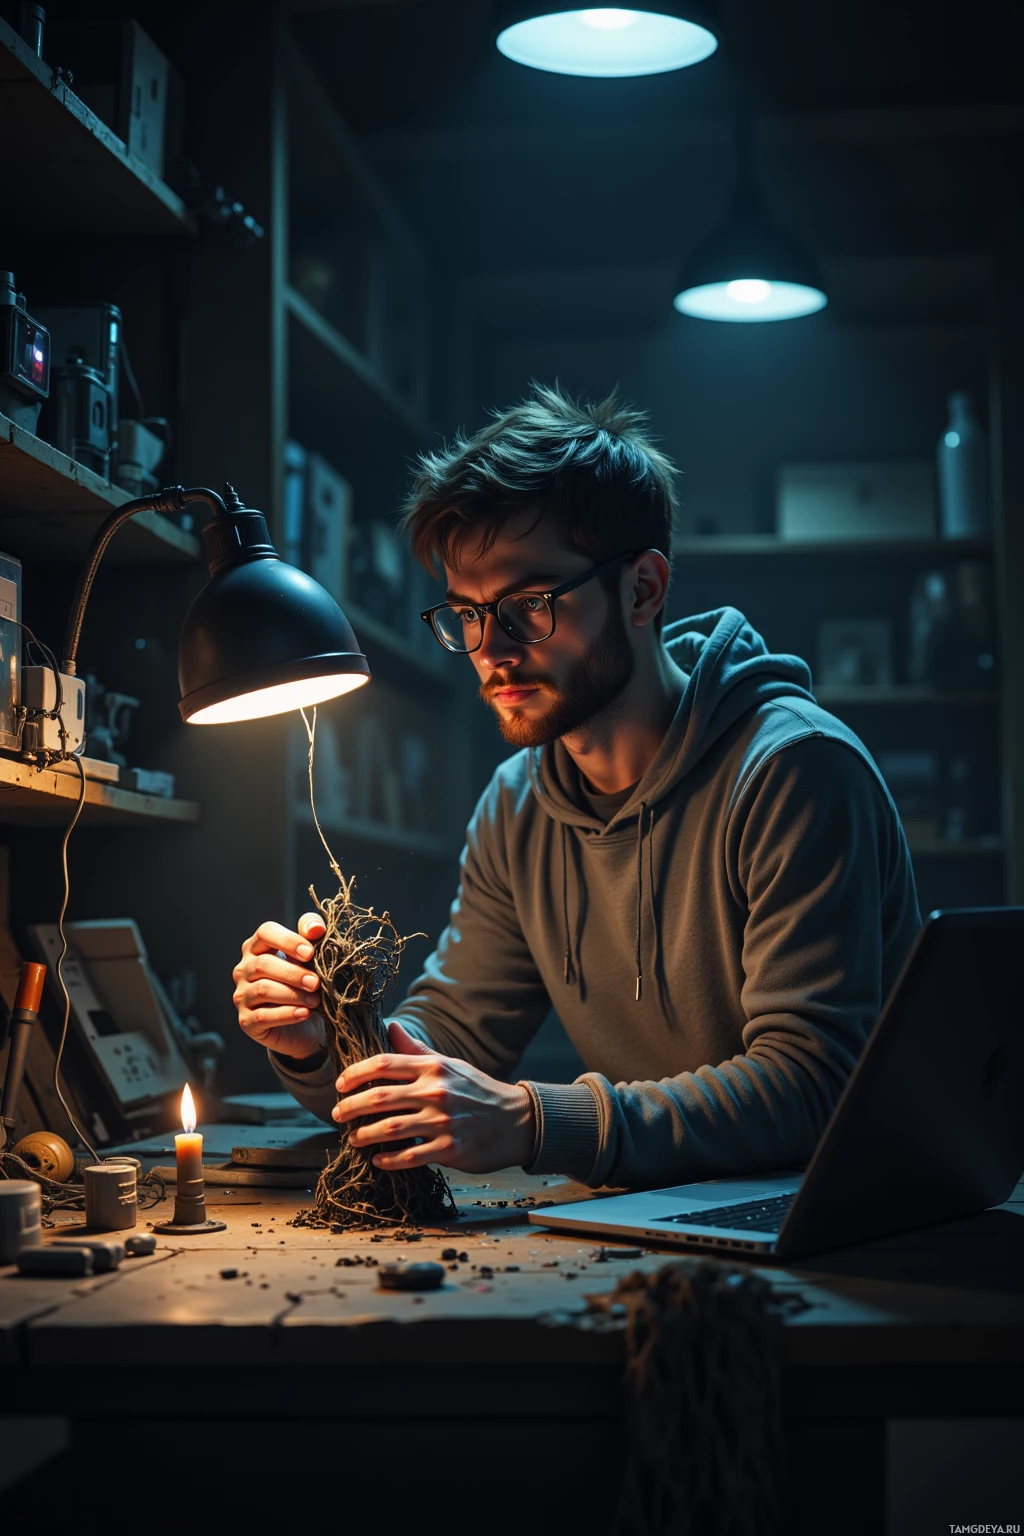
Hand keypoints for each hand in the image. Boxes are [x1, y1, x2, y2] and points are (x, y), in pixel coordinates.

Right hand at [232, 912, 327, 1059]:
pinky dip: (287, 1014)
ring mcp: (241, 995)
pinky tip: (304, 1013)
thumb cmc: (305, 984)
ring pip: (262, 990)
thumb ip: (312, 934)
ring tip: (315, 1000)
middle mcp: (243, 969)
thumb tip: (315, 929)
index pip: (265, 933)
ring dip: (292, 995)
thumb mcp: (310, 957)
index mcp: (257, 948)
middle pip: (263, 964)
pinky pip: (263, 1016)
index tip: (310, 953)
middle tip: (316, 983)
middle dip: (293, 973)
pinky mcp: (246, 1021)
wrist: (305, 1024)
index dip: (287, 940)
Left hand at [331, 1021, 535, 1173]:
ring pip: (389, 1128)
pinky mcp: (449, 1148)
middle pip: (379, 1097)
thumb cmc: (477, 1090)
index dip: (355, 1073)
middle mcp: (435, 1091)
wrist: (516, 1121)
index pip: (383, 1064)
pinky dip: (389, 1159)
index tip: (340, 1085)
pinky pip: (410, 1156)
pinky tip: (377, 1159)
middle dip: (350, 1107)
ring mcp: (442, 1121)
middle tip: (337, 1114)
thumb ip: (417, 1050)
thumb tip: (391, 1027)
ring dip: (364, 1135)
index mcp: (433, 1068)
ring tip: (353, 1138)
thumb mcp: (450, 1065)